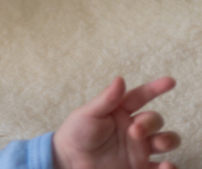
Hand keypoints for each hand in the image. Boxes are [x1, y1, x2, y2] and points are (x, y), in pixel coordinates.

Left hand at [53, 77, 180, 168]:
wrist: (69, 162)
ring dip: (168, 140)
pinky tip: (167, 166)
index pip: (140, 96)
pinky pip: (162, 168)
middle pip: (155, 120)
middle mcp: (133, 129)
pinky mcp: (140, 167)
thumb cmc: (76, 134)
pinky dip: (169, 167)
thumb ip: (106, 99)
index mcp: (120, 112)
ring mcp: (138, 149)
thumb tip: (120, 79)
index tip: (170, 81)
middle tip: (135, 131)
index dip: (155, 88)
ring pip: (166, 140)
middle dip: (150, 122)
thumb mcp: (88, 114)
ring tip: (158, 143)